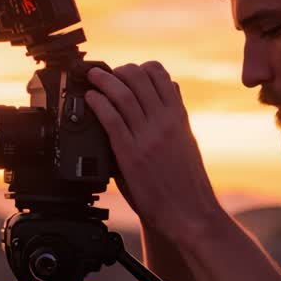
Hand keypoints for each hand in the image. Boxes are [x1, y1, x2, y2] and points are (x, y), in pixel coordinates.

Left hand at [84, 62, 221, 239]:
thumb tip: (170, 89)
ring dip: (103, 80)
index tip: (127, 70)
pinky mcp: (131, 155)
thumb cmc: (186, 182)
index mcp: (178, 117)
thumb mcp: (186, 140)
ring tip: (92, 77)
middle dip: (118, 70)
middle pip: (138, 78)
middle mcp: (163, 122)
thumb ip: (175, 114)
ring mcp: (147, 137)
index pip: (160, 75)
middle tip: (104, 72)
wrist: (189, 213)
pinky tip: (91, 99)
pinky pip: (112, 119)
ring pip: (122, 94)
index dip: (140, 67)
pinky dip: (98, 103)